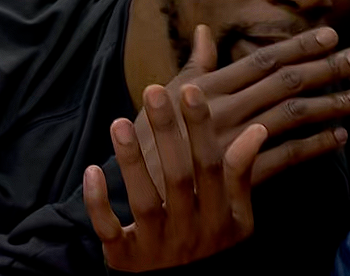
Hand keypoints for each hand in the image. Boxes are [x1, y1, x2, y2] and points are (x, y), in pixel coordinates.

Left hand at [84, 84, 268, 271]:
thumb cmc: (213, 249)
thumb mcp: (239, 218)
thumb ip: (241, 175)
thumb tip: (257, 129)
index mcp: (220, 217)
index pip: (212, 166)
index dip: (202, 129)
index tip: (191, 91)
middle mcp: (190, 231)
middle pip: (178, 177)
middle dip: (167, 133)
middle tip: (154, 91)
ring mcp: (156, 247)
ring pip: (144, 201)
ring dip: (131, 161)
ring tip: (120, 122)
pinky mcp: (124, 259)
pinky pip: (109, 230)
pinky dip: (98, 203)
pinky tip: (92, 170)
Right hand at [136, 25, 349, 198]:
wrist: (135, 193)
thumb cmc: (150, 140)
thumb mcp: (167, 96)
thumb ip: (194, 64)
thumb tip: (202, 31)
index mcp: (208, 88)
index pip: (263, 59)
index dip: (299, 45)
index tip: (331, 34)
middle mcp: (224, 109)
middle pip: (285, 82)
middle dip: (327, 67)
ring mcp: (233, 141)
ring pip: (292, 116)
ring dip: (330, 105)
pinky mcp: (240, 174)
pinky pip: (286, 157)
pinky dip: (315, 146)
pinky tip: (340, 138)